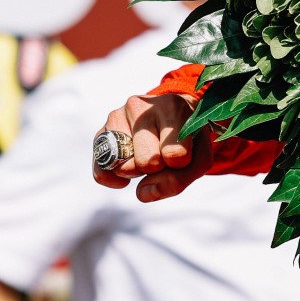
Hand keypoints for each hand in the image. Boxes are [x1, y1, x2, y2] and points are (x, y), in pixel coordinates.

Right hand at [92, 92, 210, 201]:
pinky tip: (129, 171)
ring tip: (147, 154)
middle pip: (148, 162)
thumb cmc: (187, 138)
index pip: (174, 154)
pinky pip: (102, 171)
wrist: (172, 116)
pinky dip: (114, 179)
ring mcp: (116, 117)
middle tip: (163, 154)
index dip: (181, 164)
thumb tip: (143, 194)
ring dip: (137, 171)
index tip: (184, 153)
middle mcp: (139, 106)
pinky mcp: (101, 134)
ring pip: (124, 167)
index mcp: (171, 107)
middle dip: (158, 168)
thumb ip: (179, 178)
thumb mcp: (199, 156)